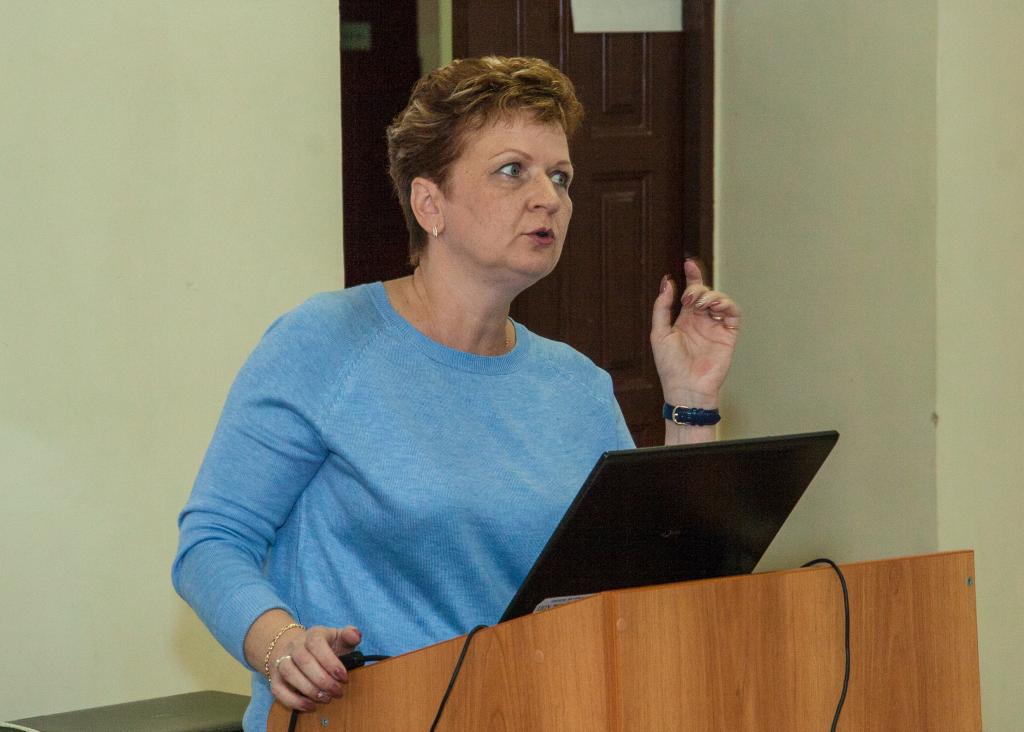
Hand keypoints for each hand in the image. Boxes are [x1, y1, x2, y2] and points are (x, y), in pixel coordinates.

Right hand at [269, 625, 361, 711]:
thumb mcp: (338, 638)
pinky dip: (293, 700)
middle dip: (322, 680)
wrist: (296, 648)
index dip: (330, 662)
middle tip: (337, 692)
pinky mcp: (275, 677)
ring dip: (309, 689)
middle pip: (303, 660)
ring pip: (289, 673)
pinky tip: (310, 706)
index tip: (344, 677)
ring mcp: (282, 660)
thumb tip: (356, 635)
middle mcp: (295, 645)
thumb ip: (350, 635)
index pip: (317, 644)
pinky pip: (278, 689)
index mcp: (313, 634)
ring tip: (325, 698)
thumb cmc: (324, 646)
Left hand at [651, 259, 740, 406]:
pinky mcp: (728, 336)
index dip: (692, 276)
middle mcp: (701, 320)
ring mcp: (715, 327)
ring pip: (720, 300)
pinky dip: (727, 306)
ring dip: (712, 296)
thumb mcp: (659, 333)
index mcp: (685, 319)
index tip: (688, 263)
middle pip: (705, 293)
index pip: (691, 292)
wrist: (685, 387)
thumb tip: (668, 282)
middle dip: (698, 288)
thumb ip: (662, 307)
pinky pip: (733, 314)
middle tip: (690, 299)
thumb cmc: (670, 365)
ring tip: (702, 304)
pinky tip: (715, 308)